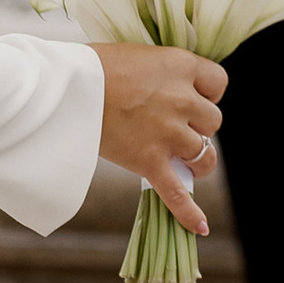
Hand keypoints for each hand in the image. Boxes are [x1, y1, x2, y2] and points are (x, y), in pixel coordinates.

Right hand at [95, 43, 227, 241]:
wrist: (65, 86)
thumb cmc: (94, 66)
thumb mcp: (140, 56)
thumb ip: (162, 74)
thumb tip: (166, 93)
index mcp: (180, 66)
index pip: (218, 82)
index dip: (208, 92)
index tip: (193, 96)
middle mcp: (182, 99)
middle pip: (212, 120)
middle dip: (198, 125)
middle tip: (175, 127)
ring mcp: (167, 133)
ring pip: (204, 155)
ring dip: (198, 161)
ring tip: (187, 164)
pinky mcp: (149, 161)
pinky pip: (177, 193)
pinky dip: (189, 212)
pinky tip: (201, 227)